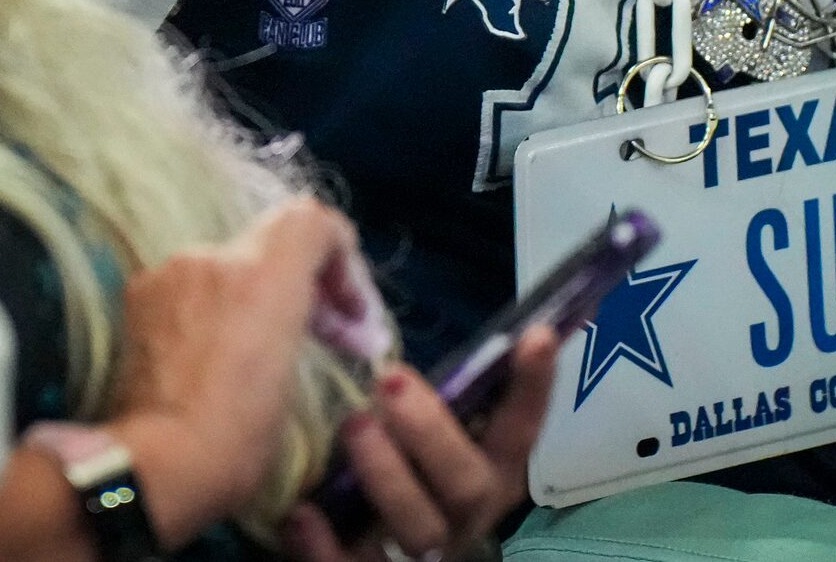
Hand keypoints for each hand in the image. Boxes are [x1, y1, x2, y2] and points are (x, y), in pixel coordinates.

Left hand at [105, 200, 374, 544]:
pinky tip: (208, 356)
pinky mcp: (138, 294)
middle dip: (300, 283)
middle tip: (321, 334)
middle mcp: (214, 256)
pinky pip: (189, 287)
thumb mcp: (291, 382)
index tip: (344, 307)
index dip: (339, 252)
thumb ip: (300, 326)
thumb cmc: (235, 440)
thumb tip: (314, 319)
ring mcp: (170, 272)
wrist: (153, 467)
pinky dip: (209, 308)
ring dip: (250, 297)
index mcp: (263, 277)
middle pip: (270, 246)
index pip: (312, 220)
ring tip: (254, 353)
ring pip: (227, 267)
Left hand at [277, 330, 557, 561]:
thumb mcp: (415, 418)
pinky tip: (301, 512)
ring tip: (353, 427)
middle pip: (469, 485)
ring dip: (389, 477)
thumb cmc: (388, 456)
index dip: (533, 387)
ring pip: (421, 529)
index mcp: (485, 468)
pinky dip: (326, 546)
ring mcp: (419, 551)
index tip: (534, 335)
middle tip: (390, 380)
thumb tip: (415, 299)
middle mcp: (462, 512)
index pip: (520, 428)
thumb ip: (423, 385)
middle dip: (434, 431)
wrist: (356, 544)